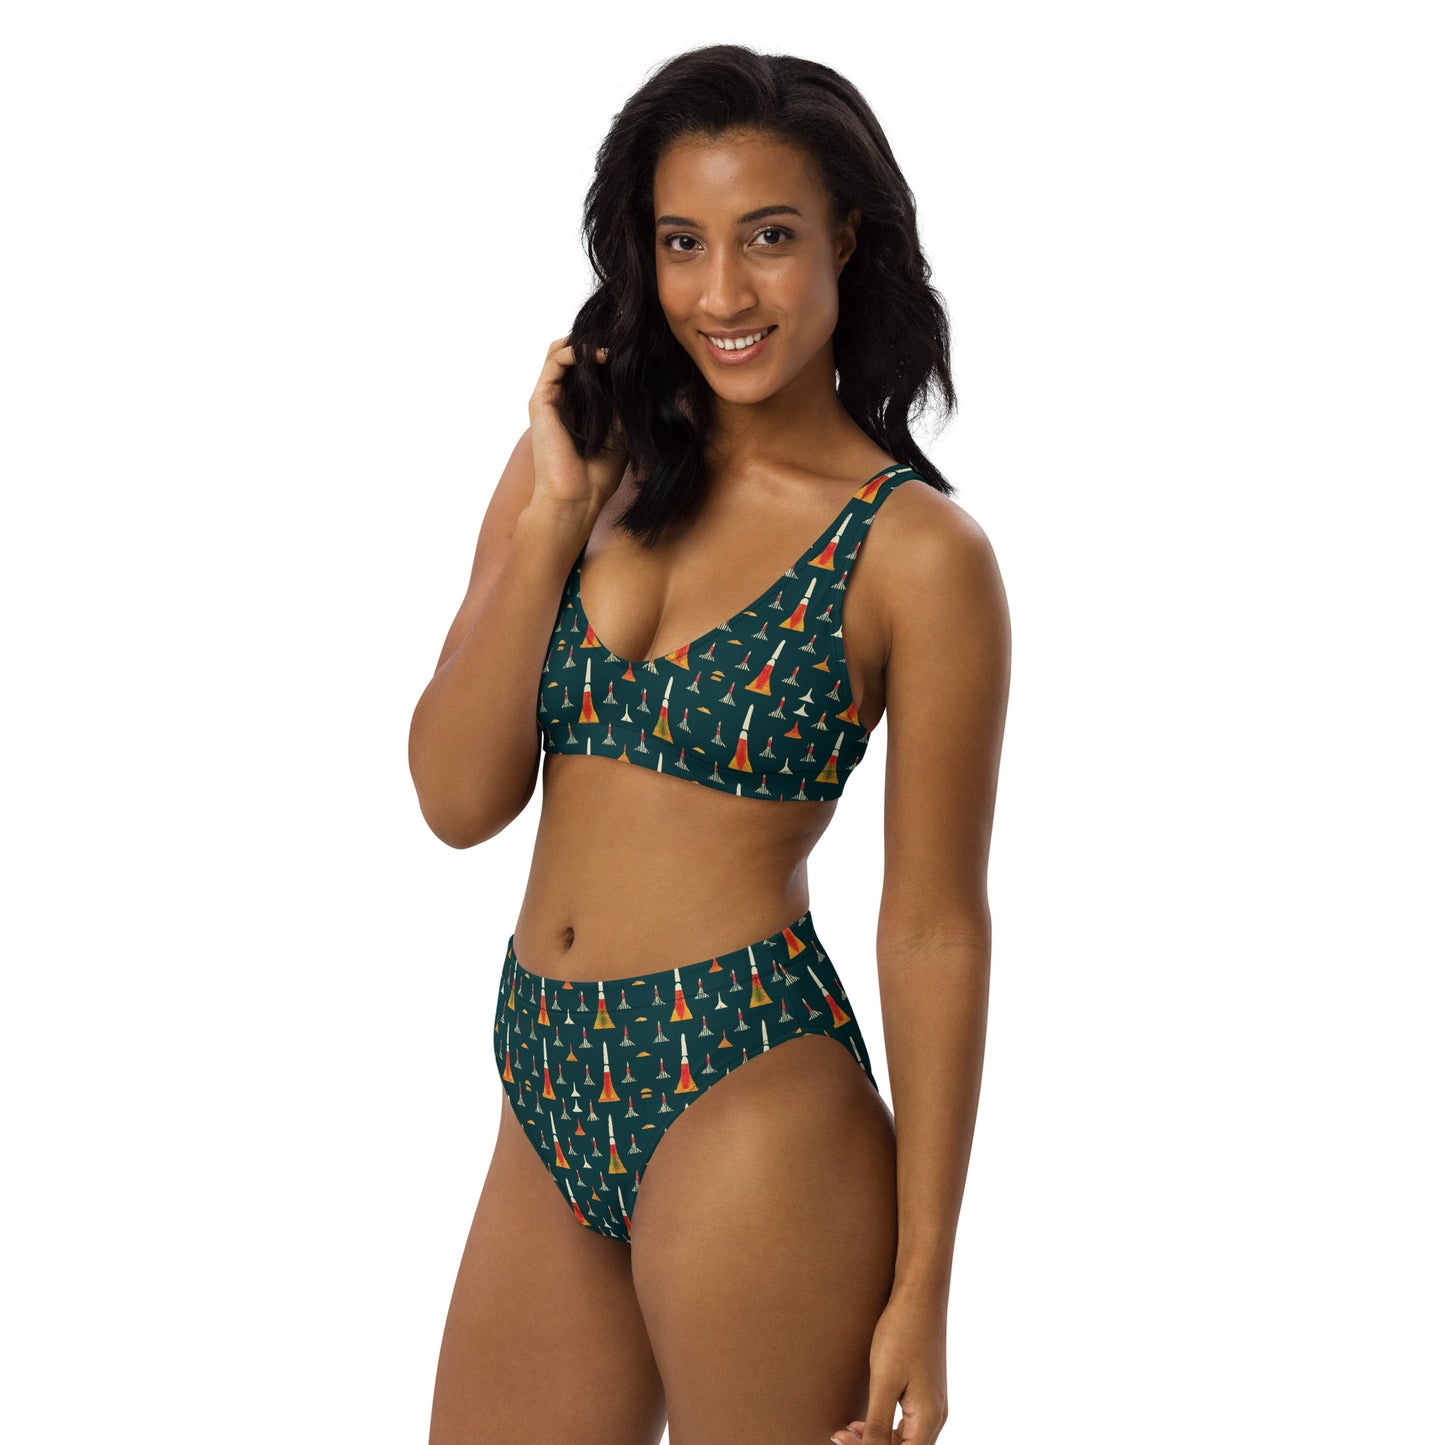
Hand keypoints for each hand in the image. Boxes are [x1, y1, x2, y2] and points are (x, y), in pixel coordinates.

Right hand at [527, 333, 626, 511]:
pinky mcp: (540, 401)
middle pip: (573, 355)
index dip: (607, 352)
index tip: (632, 347)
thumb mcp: (623, 431)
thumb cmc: (599, 475)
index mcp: (578, 407)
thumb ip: (628, 404)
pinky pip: (554, 361)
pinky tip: (601, 354)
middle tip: (623, 337)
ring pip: (561, 351)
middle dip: (596, 341)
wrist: (578, 498)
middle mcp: (561, 399)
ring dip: (587, 342)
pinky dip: (576, 351)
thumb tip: (644, 376)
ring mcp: (549, 399)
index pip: (588, 367)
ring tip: (613, 342)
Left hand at [830, 1292, 948, 1444]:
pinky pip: (905, 1423)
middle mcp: (935, 1417)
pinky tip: (862, 1420)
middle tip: (839, 1436)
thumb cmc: (902, 1334)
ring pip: (904, 1440)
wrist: (919, 1297)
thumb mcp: (884, 1382)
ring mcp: (932, 1404)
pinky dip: (884, 1426)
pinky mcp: (924, 1392)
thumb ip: (878, 1424)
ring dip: (876, 1440)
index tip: (843, 1441)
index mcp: (928, 1419)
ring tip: (847, 1430)